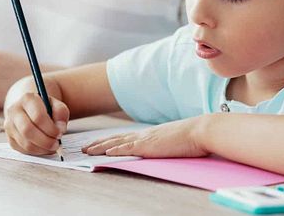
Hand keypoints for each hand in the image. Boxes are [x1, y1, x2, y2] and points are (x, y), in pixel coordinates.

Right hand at [4, 92, 69, 155]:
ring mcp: (9, 126)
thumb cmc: (44, 107)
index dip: (51, 128)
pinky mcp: (10, 139)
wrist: (28, 109)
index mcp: (27, 99)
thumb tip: (60, 128)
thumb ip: (61, 113)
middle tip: (56, 144)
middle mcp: (14, 111)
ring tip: (52, 146)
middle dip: (45, 141)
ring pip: (26, 143)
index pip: (38, 117)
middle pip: (28, 131)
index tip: (59, 133)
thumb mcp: (56, 104)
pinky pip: (24, 150)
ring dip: (42, 148)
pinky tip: (44, 147)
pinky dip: (37, 152)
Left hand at [82, 116, 208, 157]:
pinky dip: (115, 150)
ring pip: (116, 143)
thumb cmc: (191, 137)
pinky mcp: (149, 146)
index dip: (108, 141)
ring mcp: (145, 139)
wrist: (200, 130)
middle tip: (83, 148)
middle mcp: (143, 135)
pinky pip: (128, 148)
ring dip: (100, 147)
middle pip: (114, 139)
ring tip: (86, 151)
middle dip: (97, 144)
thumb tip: (158, 148)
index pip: (123, 137)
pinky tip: (105, 153)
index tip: (96, 144)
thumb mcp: (171, 140)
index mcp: (148, 134)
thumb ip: (161, 144)